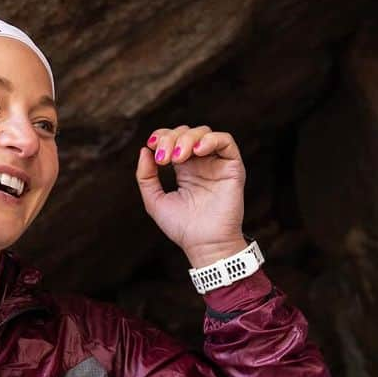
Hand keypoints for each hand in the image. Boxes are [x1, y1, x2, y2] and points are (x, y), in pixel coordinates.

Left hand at [136, 125, 247, 266]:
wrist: (204, 244)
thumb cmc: (182, 228)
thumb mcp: (154, 200)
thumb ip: (146, 176)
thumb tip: (144, 150)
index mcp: (185, 169)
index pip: (173, 139)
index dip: (161, 136)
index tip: (151, 147)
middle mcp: (202, 164)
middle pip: (187, 132)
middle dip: (171, 138)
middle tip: (164, 158)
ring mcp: (218, 165)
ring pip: (204, 133)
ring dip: (187, 138)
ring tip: (178, 157)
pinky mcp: (233, 168)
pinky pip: (226, 141)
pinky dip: (211, 139)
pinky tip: (197, 151)